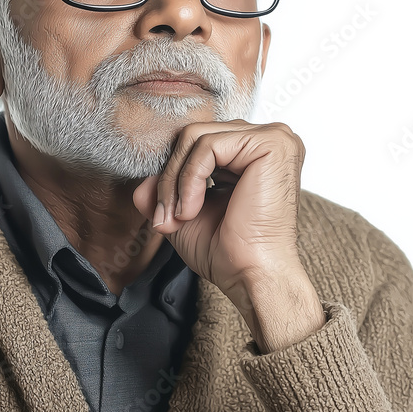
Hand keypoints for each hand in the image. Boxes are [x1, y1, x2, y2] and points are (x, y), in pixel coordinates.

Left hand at [132, 119, 306, 303]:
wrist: (252, 275)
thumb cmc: (230, 251)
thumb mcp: (183, 213)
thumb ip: (162, 192)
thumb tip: (139, 184)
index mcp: (254, 151)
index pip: (198, 141)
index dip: (172, 172)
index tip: (162, 212)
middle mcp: (267, 138)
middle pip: (194, 135)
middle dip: (171, 178)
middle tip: (167, 217)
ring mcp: (273, 137)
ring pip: (196, 138)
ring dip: (177, 181)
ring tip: (181, 215)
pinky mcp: (269, 144)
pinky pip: (208, 146)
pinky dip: (189, 180)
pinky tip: (192, 210)